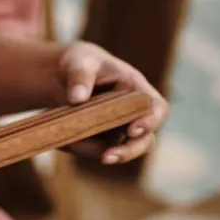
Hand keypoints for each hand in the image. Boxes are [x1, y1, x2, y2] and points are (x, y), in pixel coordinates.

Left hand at [57, 41, 168, 164]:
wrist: (64, 76)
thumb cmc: (80, 63)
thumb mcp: (78, 62)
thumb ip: (79, 76)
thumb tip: (77, 98)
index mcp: (136, 89)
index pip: (156, 108)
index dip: (150, 121)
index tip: (133, 130)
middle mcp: (133, 113)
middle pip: (144, 139)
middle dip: (128, 151)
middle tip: (106, 157)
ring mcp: (118, 130)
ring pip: (119, 150)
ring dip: (97, 152)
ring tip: (71, 143)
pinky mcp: (100, 141)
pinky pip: (93, 151)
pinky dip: (79, 148)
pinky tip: (63, 139)